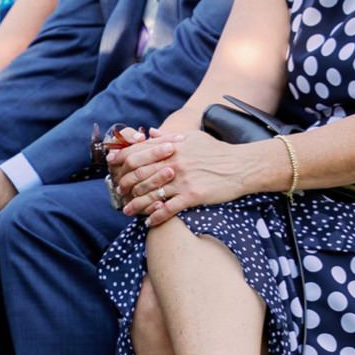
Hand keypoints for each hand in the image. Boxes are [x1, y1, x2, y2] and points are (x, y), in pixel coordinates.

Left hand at [115, 129, 263, 227]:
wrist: (241, 166)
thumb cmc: (217, 151)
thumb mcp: (193, 138)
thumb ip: (170, 137)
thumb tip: (151, 132)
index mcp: (172, 147)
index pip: (139, 152)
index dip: (122, 159)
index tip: (112, 166)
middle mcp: (174, 162)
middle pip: (140, 174)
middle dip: (126, 185)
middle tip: (119, 193)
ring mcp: (182, 180)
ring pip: (151, 193)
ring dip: (136, 204)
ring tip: (127, 211)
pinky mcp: (192, 195)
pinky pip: (168, 208)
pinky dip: (156, 216)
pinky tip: (149, 221)